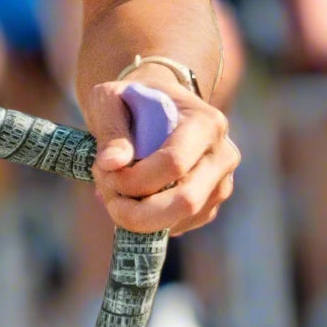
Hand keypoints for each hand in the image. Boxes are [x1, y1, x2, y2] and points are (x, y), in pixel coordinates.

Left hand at [85, 64, 239, 235]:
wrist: (156, 104)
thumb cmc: (130, 100)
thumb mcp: (110, 100)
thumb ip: (110, 129)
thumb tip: (112, 163)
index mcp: (205, 123)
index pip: (175, 164)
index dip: (134, 178)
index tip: (103, 171)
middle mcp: (223, 155)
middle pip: (185, 201)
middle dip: (136, 210)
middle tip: (105, 194)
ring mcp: (221, 183)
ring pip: (180, 219)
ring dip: (137, 215)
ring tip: (113, 189)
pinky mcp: (210, 204)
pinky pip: (177, 226)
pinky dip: (146, 221)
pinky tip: (129, 198)